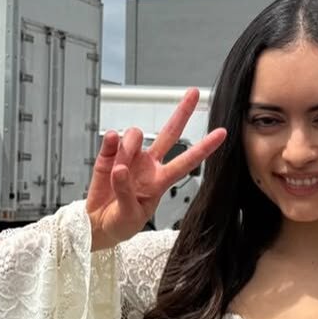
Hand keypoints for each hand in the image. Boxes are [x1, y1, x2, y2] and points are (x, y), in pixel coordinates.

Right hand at [86, 88, 225, 249]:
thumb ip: (126, 192)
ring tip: (120, 166)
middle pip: (169, 134)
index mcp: (160, 181)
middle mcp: (148, 165)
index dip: (204, 148)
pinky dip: (110, 141)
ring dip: (129, 145)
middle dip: (182, 112)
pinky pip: (112, 139)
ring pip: (135, 134)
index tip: (221, 134)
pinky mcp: (109, 156)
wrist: (96, 224)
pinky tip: (111, 143)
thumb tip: (120, 169)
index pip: (186, 162)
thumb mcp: (129, 216)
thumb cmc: (120, 223)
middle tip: (193, 94)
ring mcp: (129, 157)